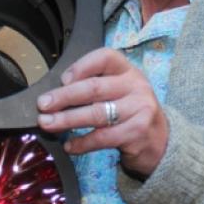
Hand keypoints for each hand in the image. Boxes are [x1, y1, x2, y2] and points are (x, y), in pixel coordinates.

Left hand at [36, 47, 168, 177]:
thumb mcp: (120, 91)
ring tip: (47, 123)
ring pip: (96, 114)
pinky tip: (70, 146)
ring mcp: (139, 109)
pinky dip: (82, 143)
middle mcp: (135, 86)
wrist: (161, 141)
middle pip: (94, 88)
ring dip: (67, 119)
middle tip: (43, 104)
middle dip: (64, 96)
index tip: (62, 79)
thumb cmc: (131, 113)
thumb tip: (56, 94)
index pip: (105, 57)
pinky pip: (102, 138)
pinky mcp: (137, 133)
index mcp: (128, 71)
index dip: (81, 66)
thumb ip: (95, 87)